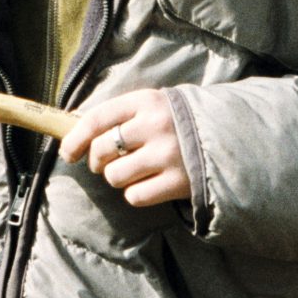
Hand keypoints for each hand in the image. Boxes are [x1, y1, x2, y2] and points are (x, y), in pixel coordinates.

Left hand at [61, 88, 191, 208]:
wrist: (228, 135)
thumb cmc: (180, 120)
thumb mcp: (154, 104)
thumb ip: (122, 115)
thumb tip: (75, 132)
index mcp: (146, 101)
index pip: (97, 119)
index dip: (75, 138)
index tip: (68, 152)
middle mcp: (155, 126)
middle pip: (102, 149)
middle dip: (96, 160)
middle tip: (105, 162)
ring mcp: (167, 154)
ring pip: (115, 175)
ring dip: (117, 177)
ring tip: (133, 171)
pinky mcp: (178, 181)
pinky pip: (135, 196)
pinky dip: (136, 194)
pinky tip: (150, 183)